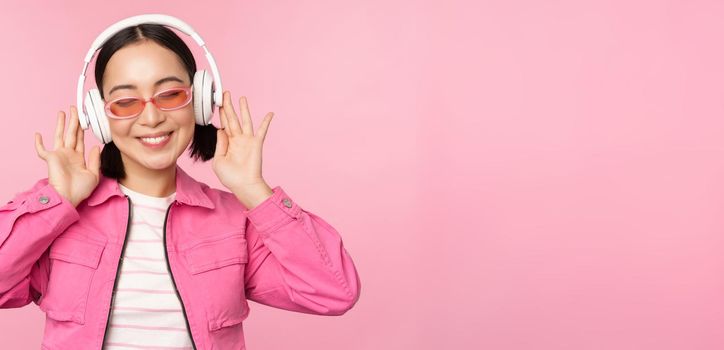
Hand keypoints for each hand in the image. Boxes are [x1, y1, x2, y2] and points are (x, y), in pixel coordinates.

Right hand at [34, 106, 100, 206]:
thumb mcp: (94, 174)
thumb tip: (96, 147)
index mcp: (79, 158)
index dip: (83, 129)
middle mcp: (69, 155)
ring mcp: (59, 155)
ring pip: (60, 136)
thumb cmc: (81, 190)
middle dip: (73, 121)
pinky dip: (39, 143)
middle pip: (72, 134)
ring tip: (62, 112)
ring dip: (61, 124)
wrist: (69, 197)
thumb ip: (95, 160)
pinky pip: (42, 150)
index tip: (85, 119)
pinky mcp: (50, 159)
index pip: (81, 140)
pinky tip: (37, 134)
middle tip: (75, 109)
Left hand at [212, 91, 273, 207]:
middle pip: (232, 118)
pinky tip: (270, 113)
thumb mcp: (218, 161)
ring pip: (245, 120)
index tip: (216, 103)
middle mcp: (237, 139)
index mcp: (227, 143)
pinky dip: (266, 121)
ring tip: (241, 98)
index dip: (219, 114)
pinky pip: (262, 130)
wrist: (243, 185)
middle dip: (228, 106)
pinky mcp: (256, 143)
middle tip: (225, 93)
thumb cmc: (230, 177)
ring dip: (243, 109)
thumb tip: (220, 129)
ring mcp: (247, 140)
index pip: (223, 124)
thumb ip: (219, 144)